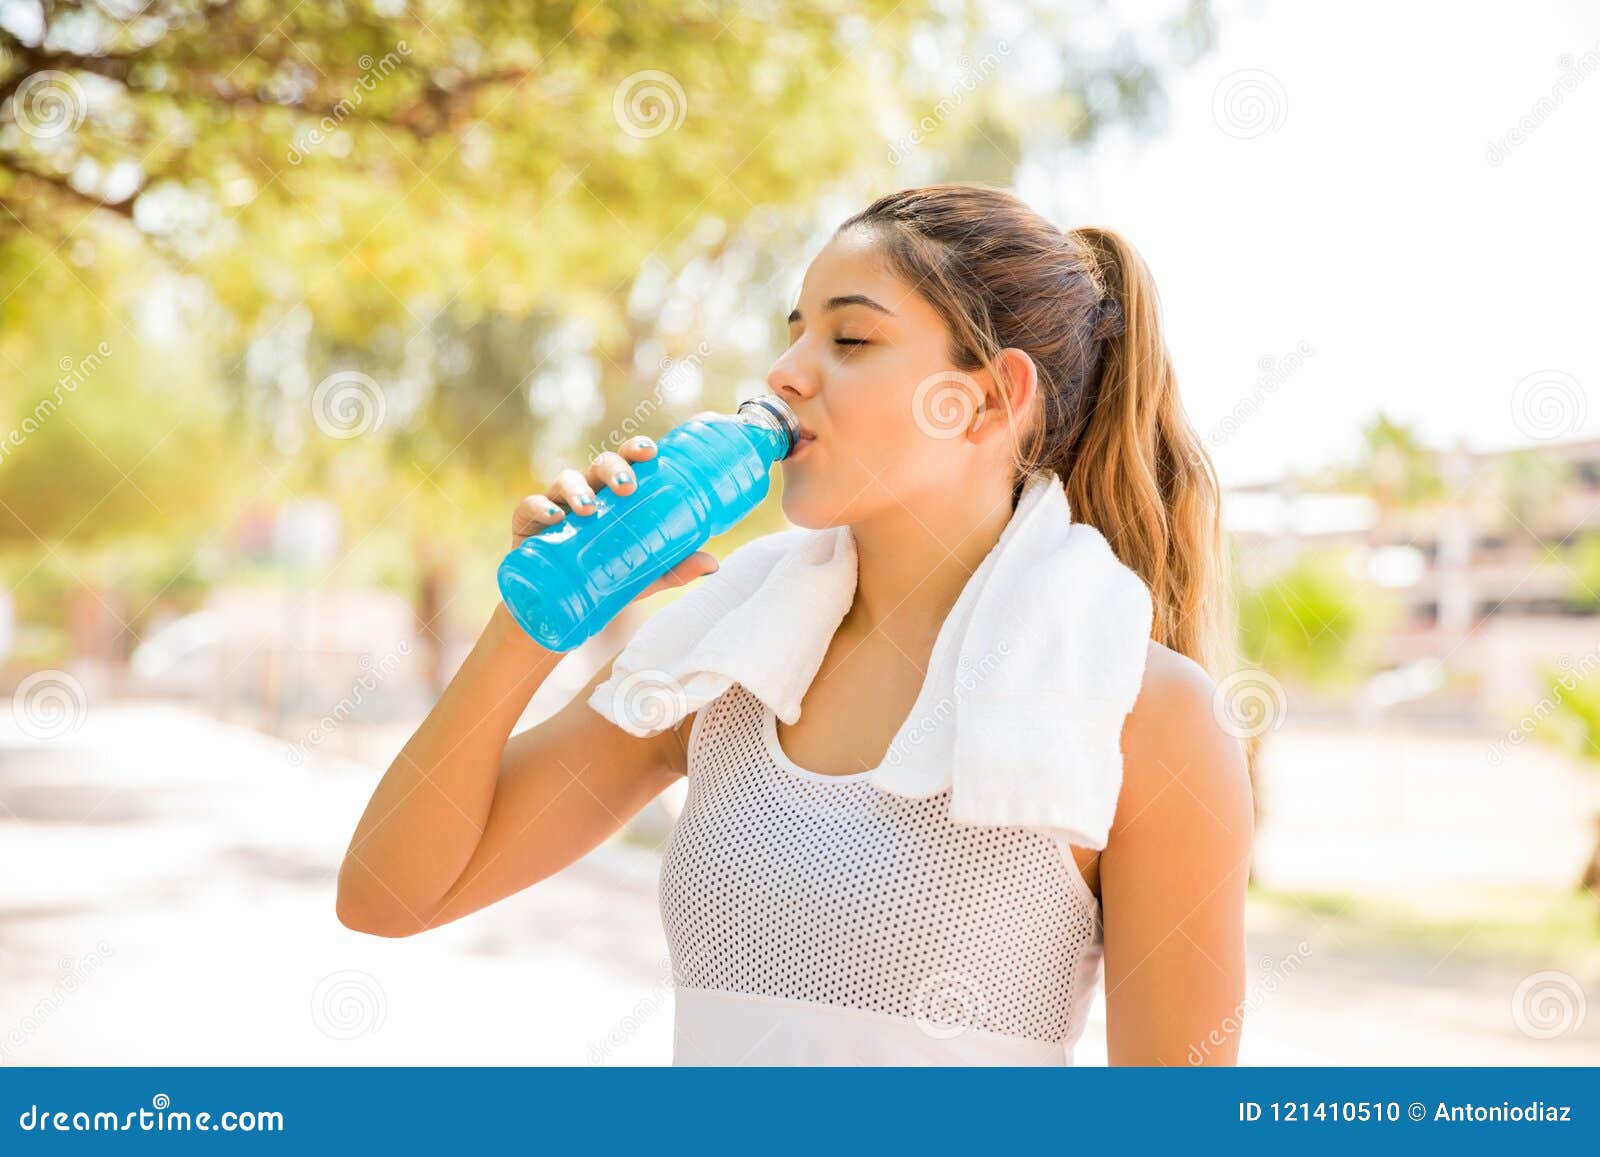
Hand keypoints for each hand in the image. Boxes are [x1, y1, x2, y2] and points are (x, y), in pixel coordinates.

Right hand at [507, 435, 718, 601]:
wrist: (558, 613)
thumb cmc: (603, 580)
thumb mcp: (642, 576)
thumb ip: (674, 567)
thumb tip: (714, 564)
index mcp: (615, 496)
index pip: (627, 463)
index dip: (636, 450)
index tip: (651, 452)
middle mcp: (587, 493)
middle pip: (599, 466)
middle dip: (613, 468)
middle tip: (628, 486)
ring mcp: (555, 506)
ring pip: (565, 481)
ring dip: (578, 489)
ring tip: (590, 507)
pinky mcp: (527, 526)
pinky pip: (528, 508)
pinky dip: (539, 508)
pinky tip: (554, 517)